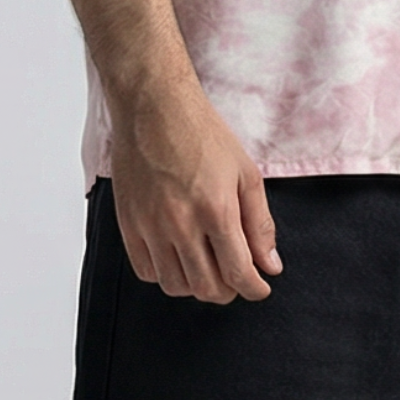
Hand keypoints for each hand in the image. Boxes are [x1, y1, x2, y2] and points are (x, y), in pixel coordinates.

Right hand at [107, 72, 283, 303]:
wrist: (155, 108)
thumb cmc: (202, 134)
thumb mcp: (245, 173)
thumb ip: (260, 223)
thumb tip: (271, 265)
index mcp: (216, 210)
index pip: (238, 273)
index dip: (254, 289)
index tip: (260, 288)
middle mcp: (181, 224)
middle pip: (207, 288)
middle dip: (229, 291)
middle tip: (236, 278)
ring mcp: (151, 226)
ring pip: (176, 286)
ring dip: (197, 287)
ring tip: (208, 268)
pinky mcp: (129, 224)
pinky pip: (146, 271)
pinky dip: (166, 275)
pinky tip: (178, 258)